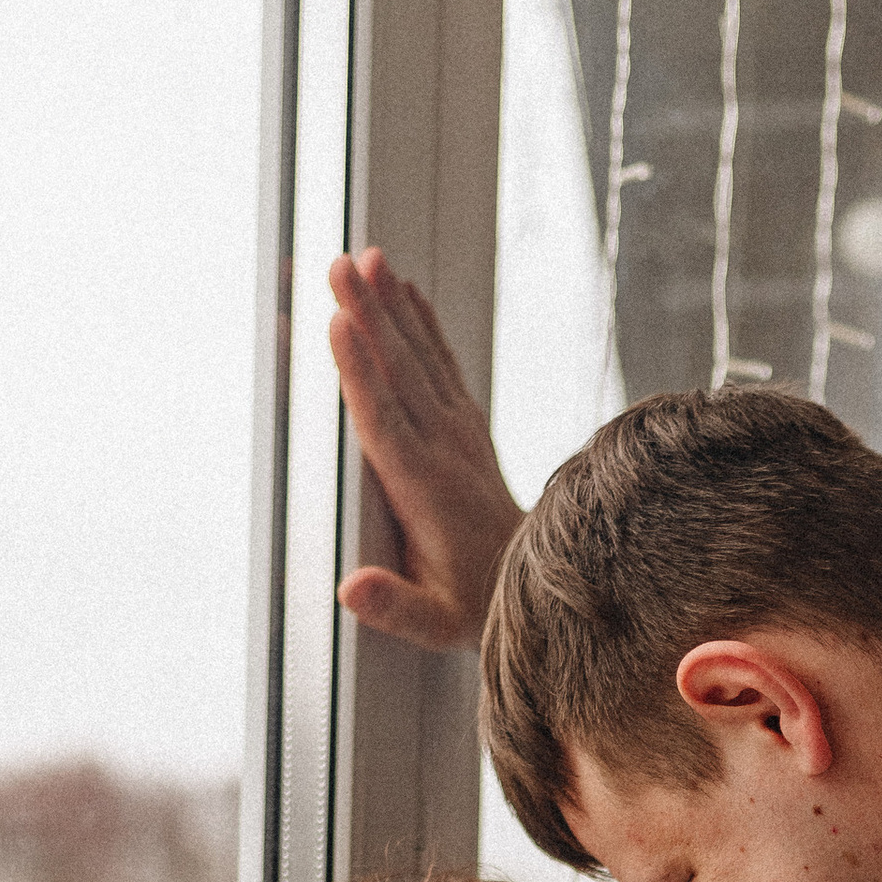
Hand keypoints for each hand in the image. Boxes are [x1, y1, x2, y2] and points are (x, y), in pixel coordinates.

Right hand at [328, 249, 524, 648]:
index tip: (339, 326)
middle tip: (339, 265)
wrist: (542, 583)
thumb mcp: (435, 625)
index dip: (361, 372)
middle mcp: (445, 449)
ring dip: (391, 304)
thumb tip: (350, 589)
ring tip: (366, 257)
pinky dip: (422, 323)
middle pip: (399, 372)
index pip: (386, 421)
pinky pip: (442, 362)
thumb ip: (394, 606)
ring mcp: (460, 431)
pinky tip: (403, 288)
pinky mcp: (468, 424)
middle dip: (369, 315)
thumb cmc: (475, 606)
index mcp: (425, 490)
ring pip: (420, 356)